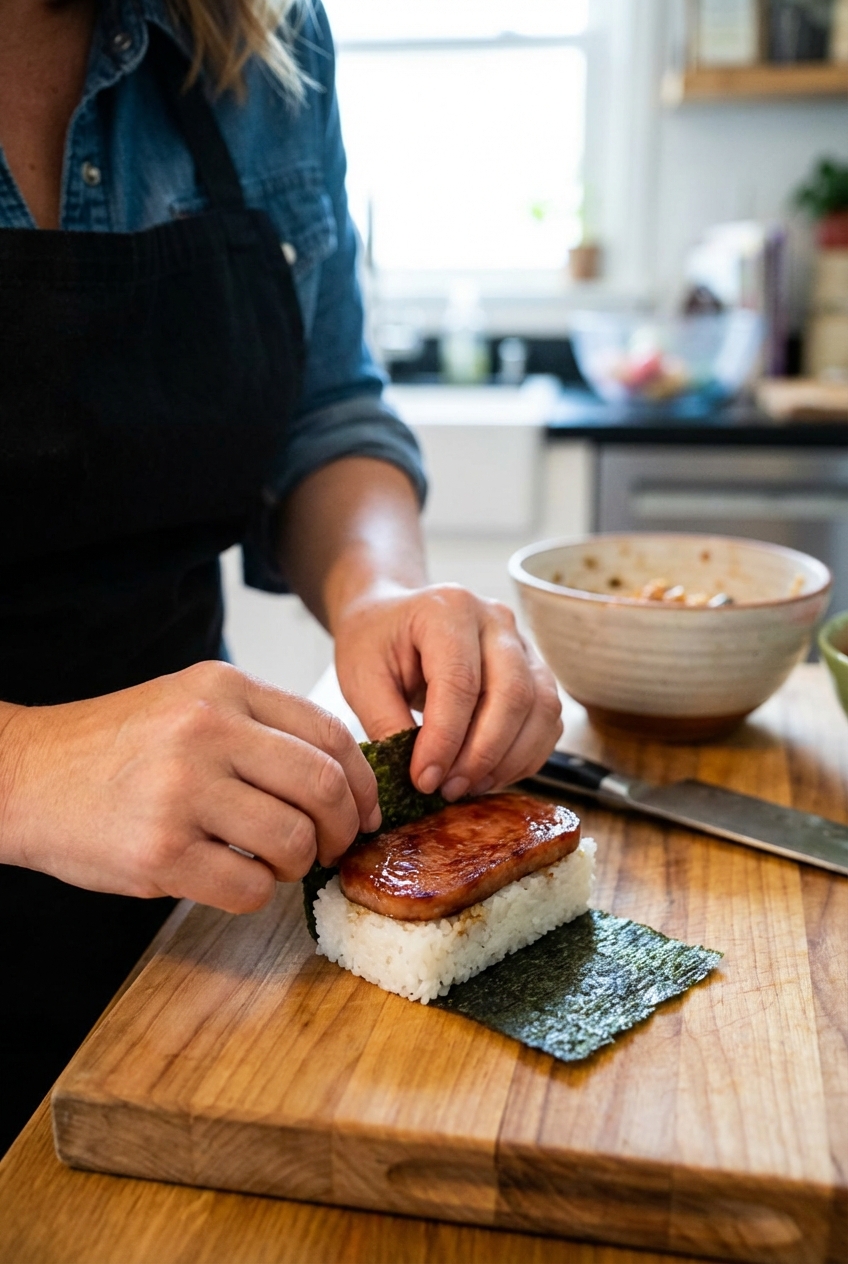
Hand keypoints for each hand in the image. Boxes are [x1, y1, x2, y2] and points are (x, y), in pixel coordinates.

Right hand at [0, 662, 379, 913]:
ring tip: (274, 862)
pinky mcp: (160, 852)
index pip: (330, 734)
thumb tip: (343, 777)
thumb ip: (260, 726)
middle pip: (323, 787)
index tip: (365, 810)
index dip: (363, 782)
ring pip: (293, 841)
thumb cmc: (114, 746)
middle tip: (334, 846)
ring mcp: (182, 791)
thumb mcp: (189, 702)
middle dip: (344, 828)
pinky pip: (249, 886)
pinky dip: (257, 892)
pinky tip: (233, 877)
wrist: (24, 775)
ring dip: (298, 864)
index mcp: (223, 688)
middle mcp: (206, 730)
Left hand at [333, 583, 562, 800]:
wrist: (392, 619)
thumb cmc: (375, 643)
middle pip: (513, 694)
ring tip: (466, 786)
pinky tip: (488, 774)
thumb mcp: (362, 678)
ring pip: (541, 708)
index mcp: (448, 609)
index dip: (445, 739)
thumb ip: (387, 723)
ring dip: (508, 759)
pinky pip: (548, 720)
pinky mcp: (535, 670)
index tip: (424, 780)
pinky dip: (524, 756)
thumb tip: (423, 777)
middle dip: (482, 754)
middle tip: (448, 788)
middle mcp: (496, 619)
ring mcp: (523, 643)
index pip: (460, 682)